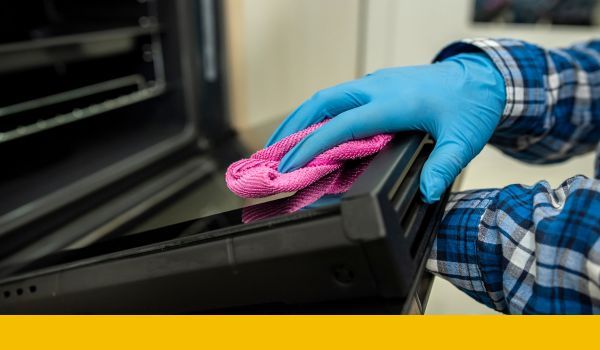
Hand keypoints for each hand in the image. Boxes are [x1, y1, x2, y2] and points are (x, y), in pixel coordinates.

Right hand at [266, 53, 505, 202]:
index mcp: (393, 102)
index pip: (340, 124)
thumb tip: (427, 192)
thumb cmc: (471, 105)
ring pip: (326, 97)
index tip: (290, 165)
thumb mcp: (464, 140)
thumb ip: (443, 166)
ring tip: (280, 144)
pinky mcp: (376, 86)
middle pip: (321, 103)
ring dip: (300, 118)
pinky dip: (317, 114)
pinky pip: (337, 97)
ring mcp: (375, 84)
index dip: (311, 145)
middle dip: (291, 128)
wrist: (482, 77)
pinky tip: (312, 130)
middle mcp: (377, 88)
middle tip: (270, 154)